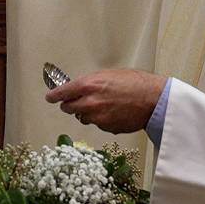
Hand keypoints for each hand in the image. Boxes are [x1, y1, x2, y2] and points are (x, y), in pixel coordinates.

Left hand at [44, 68, 166, 133]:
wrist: (154, 99)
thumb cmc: (134, 82)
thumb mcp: (107, 75)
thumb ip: (90, 83)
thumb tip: (78, 88)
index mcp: (87, 85)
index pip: (61, 93)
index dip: (53, 96)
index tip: (50, 97)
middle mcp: (89, 103)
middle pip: (67, 109)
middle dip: (69, 105)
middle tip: (75, 101)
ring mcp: (98, 118)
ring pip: (82, 117)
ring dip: (86, 113)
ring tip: (101, 105)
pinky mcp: (107, 128)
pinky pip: (97, 124)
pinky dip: (100, 120)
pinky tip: (112, 112)